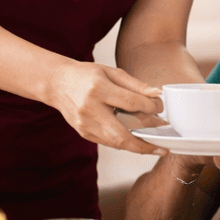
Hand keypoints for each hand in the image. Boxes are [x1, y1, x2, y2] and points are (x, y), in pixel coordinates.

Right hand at [48, 61, 166, 155]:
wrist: (57, 83)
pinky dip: (124, 143)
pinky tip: (137, 142)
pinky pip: (108, 142)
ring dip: (137, 147)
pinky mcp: (83, 133)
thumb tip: (157, 94)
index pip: (130, 102)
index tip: (160, 108)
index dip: (149, 107)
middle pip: (121, 134)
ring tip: (154, 147)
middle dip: (144, 144)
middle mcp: (89, 110)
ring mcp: (84, 125)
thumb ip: (135, 84)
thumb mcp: (111, 72)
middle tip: (162, 148)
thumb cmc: (86, 75)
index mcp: (98, 90)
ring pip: (115, 143)